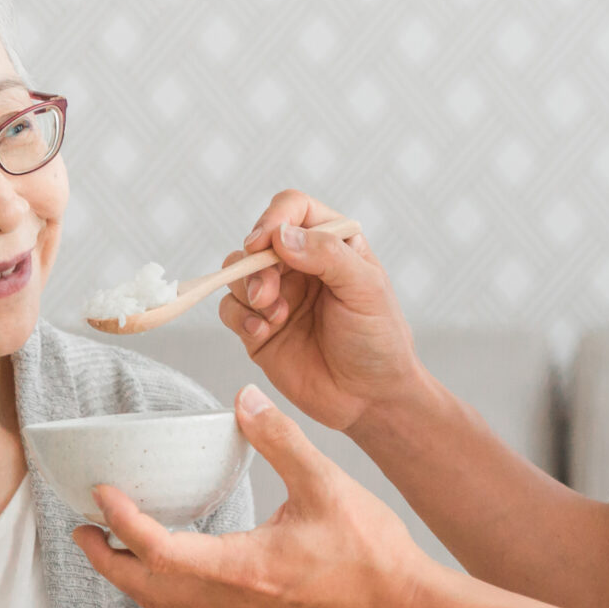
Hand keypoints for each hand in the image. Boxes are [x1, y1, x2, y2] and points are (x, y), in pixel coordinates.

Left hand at [74, 384, 435, 607]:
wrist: (402, 606)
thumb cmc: (370, 554)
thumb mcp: (326, 485)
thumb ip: (281, 441)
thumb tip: (243, 400)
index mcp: (242, 568)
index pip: (161, 552)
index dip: (124, 523)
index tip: (102, 493)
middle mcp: (232, 594)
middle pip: (147, 590)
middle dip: (107, 563)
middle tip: (80, 530)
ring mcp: (243, 605)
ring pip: (167, 599)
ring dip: (131, 573)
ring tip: (111, 540)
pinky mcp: (257, 605)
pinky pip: (192, 596)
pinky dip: (164, 575)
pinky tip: (172, 549)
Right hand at [217, 189, 421, 432]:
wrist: (370, 398)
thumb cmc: (378, 341)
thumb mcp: (366, 290)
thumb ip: (327, 255)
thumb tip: (282, 235)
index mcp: (331, 245)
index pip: (293, 209)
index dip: (274, 218)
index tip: (266, 242)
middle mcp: (300, 265)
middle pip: (257, 241)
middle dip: (256, 264)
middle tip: (268, 293)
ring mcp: (276, 296)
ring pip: (236, 271)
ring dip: (246, 289)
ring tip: (272, 315)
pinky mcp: (258, 328)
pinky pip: (230, 309)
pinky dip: (238, 317)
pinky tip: (261, 331)